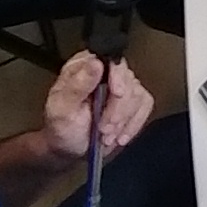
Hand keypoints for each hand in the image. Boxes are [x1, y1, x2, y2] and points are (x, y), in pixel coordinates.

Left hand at [41, 49, 153, 163]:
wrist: (68, 147)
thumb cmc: (61, 126)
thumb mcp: (61, 109)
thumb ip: (77, 86)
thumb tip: (95, 63)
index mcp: (85, 65)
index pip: (110, 60)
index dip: (118, 76)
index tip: (117, 93)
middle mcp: (105, 71)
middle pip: (128, 80)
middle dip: (118, 109)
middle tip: (104, 128)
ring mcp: (121, 85)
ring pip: (138, 95)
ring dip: (124, 120)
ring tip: (107, 135)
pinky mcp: (132, 100)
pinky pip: (145, 106)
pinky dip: (134, 124)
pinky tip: (120, 136)